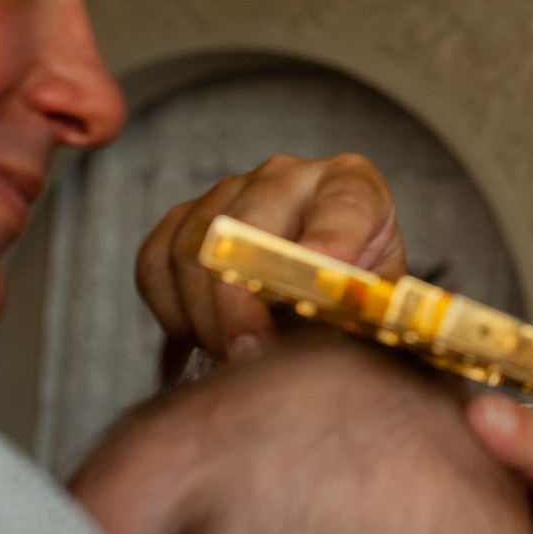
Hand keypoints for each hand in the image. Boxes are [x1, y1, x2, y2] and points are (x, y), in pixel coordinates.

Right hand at [136, 153, 404, 369]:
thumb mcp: (376, 301)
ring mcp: (229, 190)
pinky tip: (201, 339)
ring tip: (233, 356)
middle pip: (246, 226)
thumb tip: (327, 350)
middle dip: (241, 300)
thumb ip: (358, 315)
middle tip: (249, 353)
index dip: (332, 242)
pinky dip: (171, 311)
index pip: (345, 204)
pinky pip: (156, 262)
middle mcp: (287, 177)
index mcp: (351, 184)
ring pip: (192, 248)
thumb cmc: (354, 288)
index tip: (324, 286)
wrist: (322, 277)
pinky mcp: (183, 216)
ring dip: (205, 316)